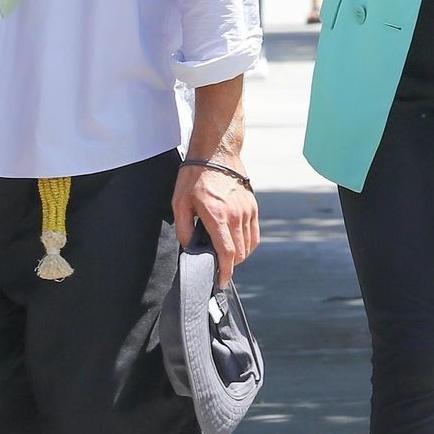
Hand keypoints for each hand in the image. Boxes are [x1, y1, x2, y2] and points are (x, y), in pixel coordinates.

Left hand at [172, 161, 259, 284]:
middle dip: (229, 265)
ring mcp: (247, 211)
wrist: (216, 152)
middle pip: (239, 253)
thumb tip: (190, 248)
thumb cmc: (195, 176)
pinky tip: (236, 245)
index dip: (225, 271)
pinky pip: (254, 234)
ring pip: (249, 245)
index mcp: (217, 216)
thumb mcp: (180, 202)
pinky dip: (247, 244)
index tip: (220, 281)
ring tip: (225, 256)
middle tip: (217, 268)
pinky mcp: (253, 206)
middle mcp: (236, 215)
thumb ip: (185, 229)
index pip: (227, 252)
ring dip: (238, 256)